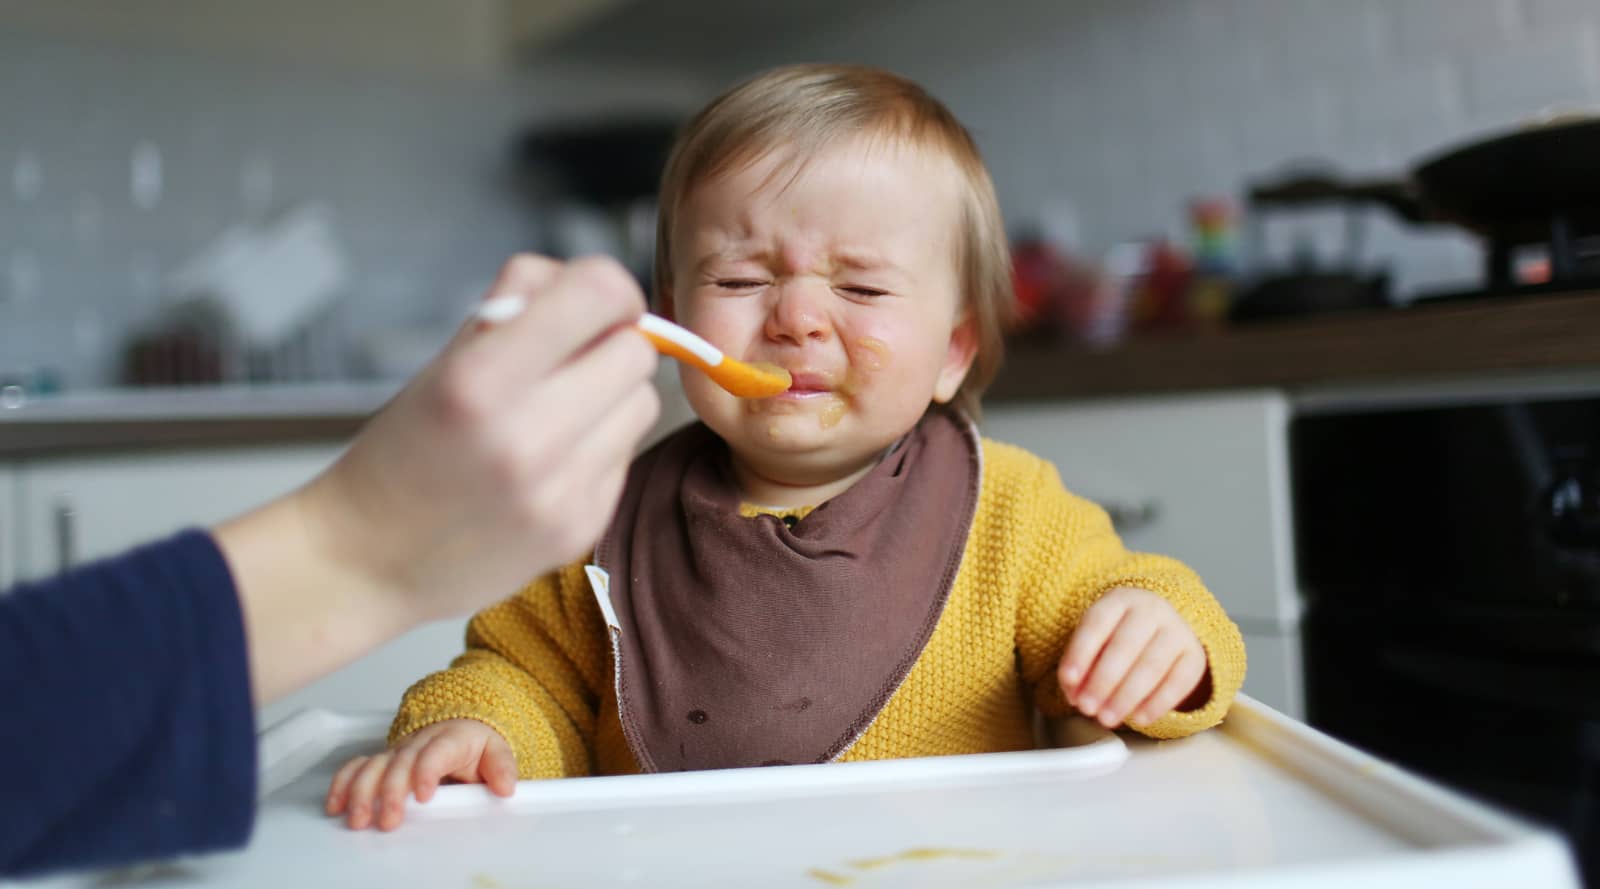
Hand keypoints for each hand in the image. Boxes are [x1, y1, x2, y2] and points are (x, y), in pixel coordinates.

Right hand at [218, 254, 660, 704]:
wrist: (368, 563)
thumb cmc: (404, 452)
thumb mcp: (446, 361)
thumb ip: (521, 307)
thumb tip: (599, 286)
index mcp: (479, 379)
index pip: (599, 292)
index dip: (607, 288)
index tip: (592, 303)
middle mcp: (526, 437)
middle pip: (635, 350)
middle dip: (608, 344)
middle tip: (568, 361)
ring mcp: (560, 491)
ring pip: (644, 403)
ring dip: (613, 397)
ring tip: (558, 414)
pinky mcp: (582, 527)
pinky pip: (629, 455)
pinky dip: (602, 446)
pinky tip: (552, 462)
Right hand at [325, 719, 515, 830]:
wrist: (459, 720)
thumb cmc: (474, 741)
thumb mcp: (495, 749)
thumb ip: (501, 766)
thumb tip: (506, 786)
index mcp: (449, 738)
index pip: (436, 751)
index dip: (427, 770)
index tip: (424, 794)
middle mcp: (419, 743)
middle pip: (400, 763)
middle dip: (391, 791)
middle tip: (389, 819)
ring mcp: (398, 751)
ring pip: (374, 765)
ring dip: (363, 792)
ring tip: (359, 818)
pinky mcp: (383, 760)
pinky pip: (358, 766)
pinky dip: (344, 783)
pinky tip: (336, 804)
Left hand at [1057, 587, 1207, 728]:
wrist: (1161, 628)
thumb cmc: (1118, 637)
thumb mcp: (1095, 641)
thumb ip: (1080, 667)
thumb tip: (1075, 695)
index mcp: (1119, 600)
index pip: (1097, 623)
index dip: (1080, 653)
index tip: (1068, 681)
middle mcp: (1151, 609)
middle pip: (1126, 645)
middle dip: (1103, 681)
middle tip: (1087, 708)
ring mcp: (1177, 630)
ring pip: (1152, 665)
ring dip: (1127, 696)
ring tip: (1107, 718)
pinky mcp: (1195, 655)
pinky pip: (1179, 681)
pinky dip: (1158, 703)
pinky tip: (1139, 718)